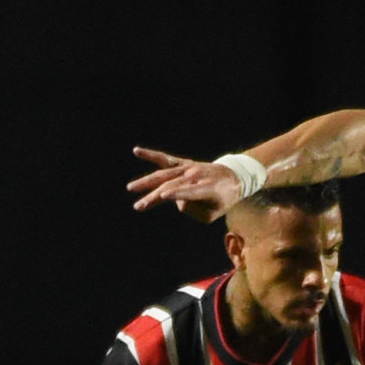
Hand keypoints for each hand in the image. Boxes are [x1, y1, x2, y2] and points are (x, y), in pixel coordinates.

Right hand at [127, 147, 241, 221]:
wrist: (233, 177)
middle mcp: (197, 176)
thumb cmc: (223, 200)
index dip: (178, 194)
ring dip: (147, 182)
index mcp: (209, 189)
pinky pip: (166, 159)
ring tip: (130, 188)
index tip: (163, 197)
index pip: (191, 191)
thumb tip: (174, 201)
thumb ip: (195, 211)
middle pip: (172, 186)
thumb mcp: (214, 213)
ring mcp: (189, 168)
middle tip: (138, 206)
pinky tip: (136, 151)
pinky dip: (151, 155)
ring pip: (164, 174)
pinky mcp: (184, 164)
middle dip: (154, 196)